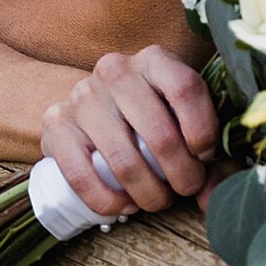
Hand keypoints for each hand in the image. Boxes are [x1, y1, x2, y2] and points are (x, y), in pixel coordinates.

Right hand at [38, 45, 218, 219]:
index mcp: (154, 60)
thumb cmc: (150, 117)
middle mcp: (116, 71)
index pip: (185, 88)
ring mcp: (82, 97)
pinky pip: (82, 176)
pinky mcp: (55, 126)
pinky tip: (125, 205)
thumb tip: (210, 199)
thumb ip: (210, 158)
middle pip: (159, 133)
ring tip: (158, 200)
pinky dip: (109, 201)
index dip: (203, 131)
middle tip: (186, 189)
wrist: (92, 109)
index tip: (205, 155)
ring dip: (149, 193)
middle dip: (181, 175)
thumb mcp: (183, 121)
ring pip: (124, 161)